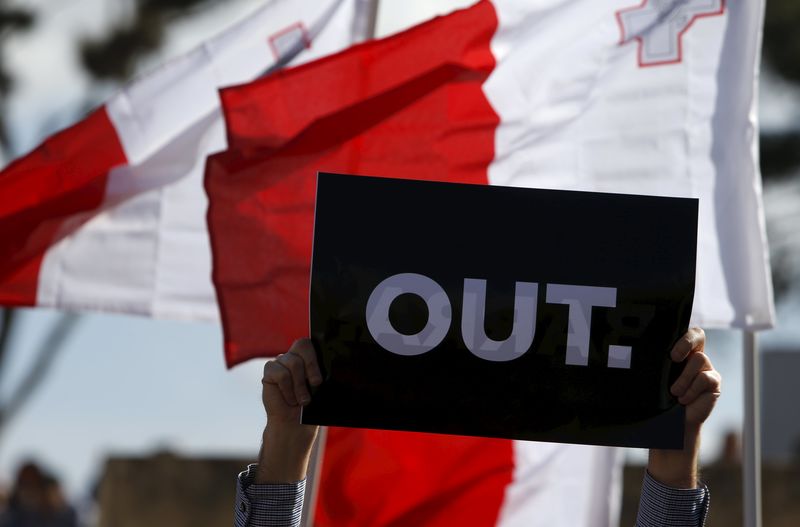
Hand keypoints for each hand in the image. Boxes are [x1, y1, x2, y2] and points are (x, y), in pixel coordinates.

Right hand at [262, 338, 323, 425]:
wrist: (294, 424)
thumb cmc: (310, 407)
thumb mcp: (322, 390)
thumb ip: (323, 376)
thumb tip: (337, 367)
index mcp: (309, 357)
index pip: (312, 343)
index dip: (316, 356)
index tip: (321, 377)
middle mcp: (294, 356)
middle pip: (302, 345)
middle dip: (311, 365)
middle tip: (316, 384)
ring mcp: (281, 362)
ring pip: (293, 363)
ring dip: (300, 385)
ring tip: (302, 400)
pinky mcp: (270, 371)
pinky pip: (281, 374)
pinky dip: (288, 389)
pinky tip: (290, 399)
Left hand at [647, 327, 720, 488]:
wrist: (671, 424)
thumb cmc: (658, 399)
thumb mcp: (653, 379)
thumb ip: (651, 364)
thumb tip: (625, 353)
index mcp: (679, 351)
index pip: (684, 331)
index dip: (681, 336)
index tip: (670, 353)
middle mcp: (694, 356)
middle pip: (698, 335)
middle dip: (685, 343)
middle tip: (673, 358)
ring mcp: (706, 368)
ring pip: (699, 359)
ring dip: (684, 377)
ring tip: (674, 393)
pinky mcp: (714, 382)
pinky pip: (706, 378)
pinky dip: (692, 389)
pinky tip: (684, 400)